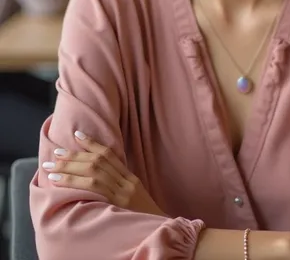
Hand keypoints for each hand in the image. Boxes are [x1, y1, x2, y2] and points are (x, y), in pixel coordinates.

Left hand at [42, 131, 163, 216]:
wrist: (158, 231)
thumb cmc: (142, 219)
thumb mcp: (134, 198)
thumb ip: (119, 186)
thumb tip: (97, 178)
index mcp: (130, 178)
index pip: (110, 155)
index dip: (92, 143)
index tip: (76, 135)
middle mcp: (127, 182)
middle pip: (98, 162)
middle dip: (75, 156)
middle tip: (56, 153)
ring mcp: (123, 193)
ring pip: (94, 173)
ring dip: (70, 169)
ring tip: (52, 168)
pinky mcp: (119, 205)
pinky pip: (96, 189)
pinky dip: (76, 183)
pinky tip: (62, 182)